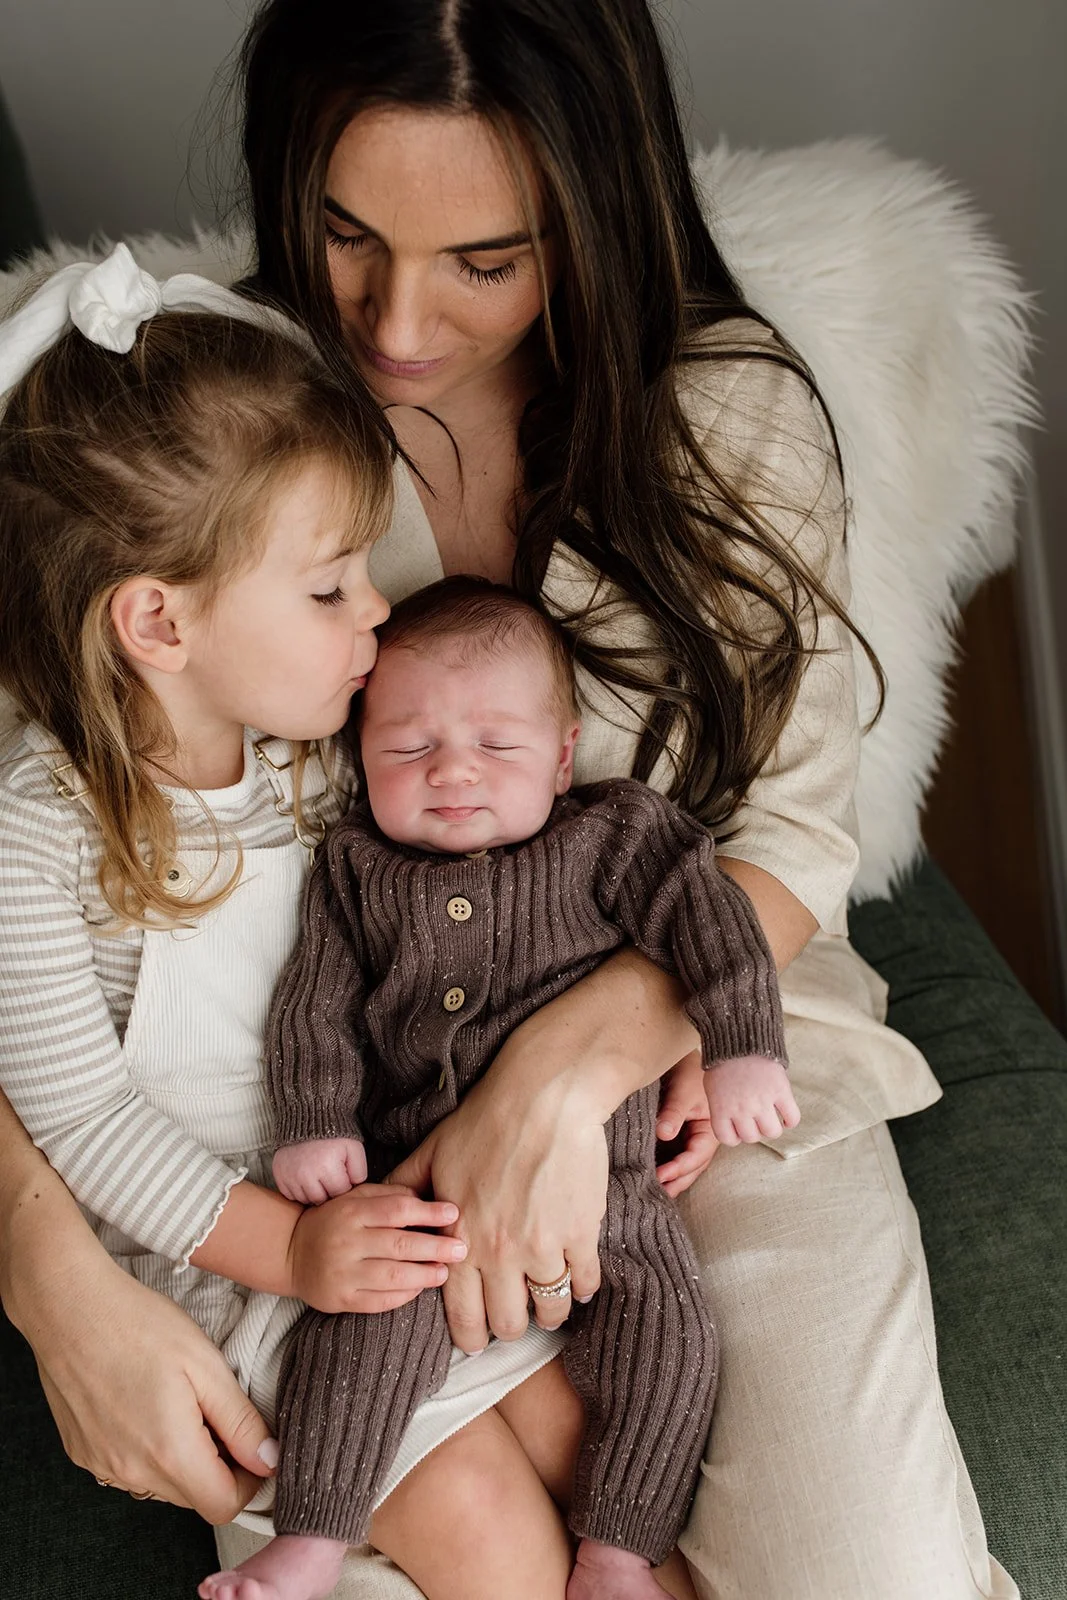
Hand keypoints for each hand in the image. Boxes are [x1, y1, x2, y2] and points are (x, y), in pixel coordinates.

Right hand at [18, 1252, 275, 1521]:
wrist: (69, 1308)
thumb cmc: (140, 1326)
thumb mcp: (206, 1365)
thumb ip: (241, 1422)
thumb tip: (270, 1461)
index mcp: (169, 1453)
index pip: (223, 1507)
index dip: (249, 1481)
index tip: (252, 1444)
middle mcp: (132, 1473)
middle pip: (193, 1497)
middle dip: (217, 1466)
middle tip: (217, 1411)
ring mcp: (102, 1467)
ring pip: (162, 1485)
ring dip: (182, 1459)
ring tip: (180, 1403)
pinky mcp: (83, 1454)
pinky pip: (130, 1470)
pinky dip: (149, 1451)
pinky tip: (147, 1405)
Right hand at [273, 1138, 367, 1203]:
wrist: (308, 1116)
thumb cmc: (334, 1134)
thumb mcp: (354, 1148)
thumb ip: (359, 1171)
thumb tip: (353, 1188)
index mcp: (326, 1168)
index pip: (339, 1193)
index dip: (343, 1184)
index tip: (341, 1172)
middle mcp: (305, 1175)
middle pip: (321, 1199)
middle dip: (328, 1190)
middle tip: (329, 1174)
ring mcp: (290, 1176)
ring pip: (306, 1200)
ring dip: (313, 1191)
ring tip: (318, 1174)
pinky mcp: (279, 1176)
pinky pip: (291, 1195)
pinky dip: (299, 1190)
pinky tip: (305, 1176)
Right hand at [286, 1182, 467, 1313]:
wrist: (290, 1253)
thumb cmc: (334, 1221)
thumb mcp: (355, 1198)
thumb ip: (388, 1196)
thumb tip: (425, 1199)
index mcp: (351, 1212)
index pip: (396, 1210)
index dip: (428, 1212)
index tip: (453, 1213)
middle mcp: (347, 1242)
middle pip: (399, 1245)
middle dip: (435, 1247)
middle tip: (461, 1248)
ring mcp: (343, 1273)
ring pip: (392, 1276)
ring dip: (424, 1275)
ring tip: (445, 1272)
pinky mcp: (341, 1300)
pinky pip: (380, 1301)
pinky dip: (404, 1295)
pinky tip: (420, 1287)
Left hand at [390, 1067, 608, 1351]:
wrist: (542, 1097)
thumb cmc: (485, 1121)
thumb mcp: (433, 1153)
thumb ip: (406, 1187)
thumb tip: (384, 1202)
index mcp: (462, 1241)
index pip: (462, 1315)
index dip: (470, 1337)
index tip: (476, 1341)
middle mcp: (500, 1254)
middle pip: (508, 1323)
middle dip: (509, 1329)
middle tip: (512, 1322)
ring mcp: (544, 1247)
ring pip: (549, 1308)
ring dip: (548, 1313)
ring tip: (548, 1308)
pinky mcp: (581, 1233)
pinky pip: (585, 1281)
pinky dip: (583, 1287)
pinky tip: (578, 1284)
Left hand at [655, 1049, 718, 1197]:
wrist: (694, 1054)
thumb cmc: (693, 1071)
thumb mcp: (684, 1092)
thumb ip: (673, 1113)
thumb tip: (663, 1134)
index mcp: (711, 1130)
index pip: (695, 1157)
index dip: (678, 1169)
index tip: (660, 1176)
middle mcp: (704, 1136)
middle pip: (693, 1166)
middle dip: (678, 1181)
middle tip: (658, 1195)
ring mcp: (694, 1134)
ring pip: (687, 1161)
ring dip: (674, 1176)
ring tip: (657, 1190)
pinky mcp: (683, 1129)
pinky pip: (678, 1151)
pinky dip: (670, 1162)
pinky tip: (658, 1171)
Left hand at [705, 1055, 799, 1144]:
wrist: (739, 1037)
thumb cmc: (723, 1062)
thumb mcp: (713, 1088)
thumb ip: (722, 1109)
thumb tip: (734, 1126)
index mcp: (721, 1109)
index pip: (728, 1139)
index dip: (735, 1135)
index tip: (739, 1127)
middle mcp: (741, 1109)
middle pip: (752, 1138)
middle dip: (754, 1130)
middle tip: (756, 1119)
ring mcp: (762, 1101)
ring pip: (772, 1132)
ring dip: (772, 1127)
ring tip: (771, 1116)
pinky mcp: (781, 1091)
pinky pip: (792, 1117)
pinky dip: (791, 1120)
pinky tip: (786, 1115)